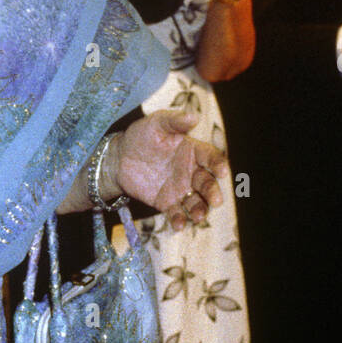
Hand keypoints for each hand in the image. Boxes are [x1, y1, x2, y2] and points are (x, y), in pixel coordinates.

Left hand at [110, 111, 226, 230]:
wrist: (119, 157)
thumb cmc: (141, 136)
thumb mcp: (156, 123)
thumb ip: (174, 121)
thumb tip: (194, 116)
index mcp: (193, 150)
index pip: (211, 157)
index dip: (218, 164)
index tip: (222, 172)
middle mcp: (191, 171)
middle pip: (207, 183)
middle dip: (212, 192)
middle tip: (216, 201)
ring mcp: (180, 188)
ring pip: (196, 201)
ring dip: (200, 210)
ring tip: (198, 216)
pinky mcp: (166, 202)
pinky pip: (176, 212)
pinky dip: (179, 220)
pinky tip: (178, 225)